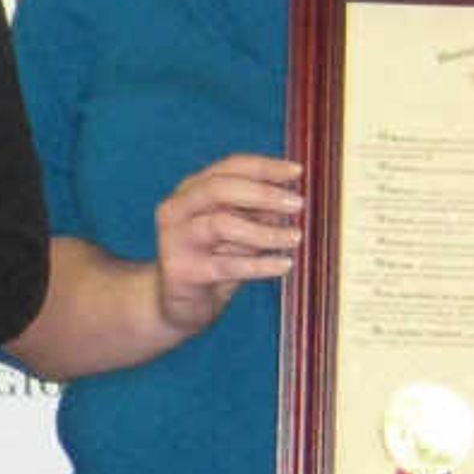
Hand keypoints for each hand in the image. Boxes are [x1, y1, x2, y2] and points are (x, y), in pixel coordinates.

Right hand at [151, 155, 303, 336]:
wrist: (180, 306)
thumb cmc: (215, 261)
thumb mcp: (238, 231)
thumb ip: (258, 213)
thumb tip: (290, 198)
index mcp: (190, 190)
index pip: (229, 167)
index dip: (265, 167)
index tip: (297, 172)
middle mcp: (176, 209)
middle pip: (219, 189)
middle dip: (263, 194)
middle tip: (297, 204)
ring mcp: (175, 240)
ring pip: (221, 224)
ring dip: (264, 231)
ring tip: (295, 238)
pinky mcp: (182, 271)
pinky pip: (227, 265)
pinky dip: (260, 264)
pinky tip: (284, 265)